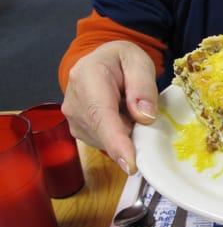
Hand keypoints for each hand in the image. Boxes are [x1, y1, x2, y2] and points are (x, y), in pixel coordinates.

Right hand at [61, 41, 157, 173]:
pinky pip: (106, 142)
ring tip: (128, 108)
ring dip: (126, 132)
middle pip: (106, 134)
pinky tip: (122, 117)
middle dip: (131, 133)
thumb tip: (144, 117)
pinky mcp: (80, 131)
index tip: (131, 165)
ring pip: (108, 141)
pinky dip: (120, 135)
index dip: (117, 143)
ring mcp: (74, 119)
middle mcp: (74, 102)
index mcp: (88, 78)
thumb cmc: (122, 61)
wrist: (101, 61)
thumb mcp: (139, 61)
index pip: (102, 116)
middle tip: (143, 111)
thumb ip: (143, 86)